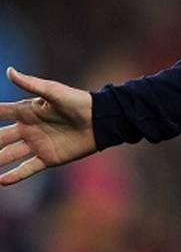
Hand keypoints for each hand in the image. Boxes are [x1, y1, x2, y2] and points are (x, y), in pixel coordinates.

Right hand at [0, 67, 97, 185]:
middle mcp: (28, 129)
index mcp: (27, 111)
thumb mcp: (53, 92)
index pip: (0, 113)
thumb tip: (9, 71)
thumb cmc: (77, 102)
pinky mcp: (48, 158)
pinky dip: (15, 175)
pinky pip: (27, 168)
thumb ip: (31, 84)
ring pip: (8, 155)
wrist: (100, 120)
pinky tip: (1, 181)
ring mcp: (36, 144)